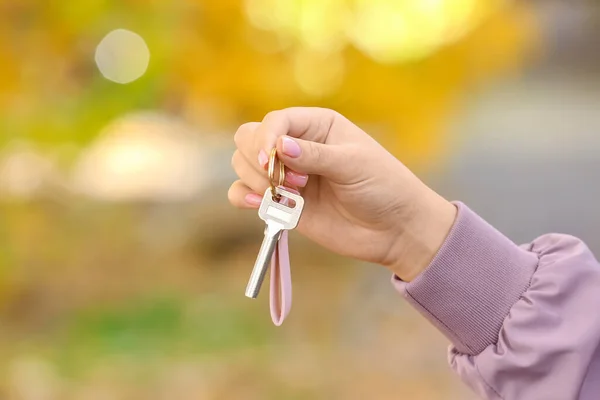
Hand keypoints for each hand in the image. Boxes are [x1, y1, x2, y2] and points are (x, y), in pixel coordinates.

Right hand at [228, 107, 455, 280]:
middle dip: (257, 158)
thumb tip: (278, 146)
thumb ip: (315, 155)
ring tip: (291, 196)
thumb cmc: (383, 186)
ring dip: (256, 179)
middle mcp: (296, 146)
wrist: (394, 229)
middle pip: (249, 137)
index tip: (270, 159)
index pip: (275, 121)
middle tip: (288, 181)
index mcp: (317, 125)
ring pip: (243, 164)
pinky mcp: (282, 203)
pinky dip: (244, 197)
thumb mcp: (354, 164)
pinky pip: (245, 194)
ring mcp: (287, 175)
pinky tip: (259, 205)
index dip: (266, 137)